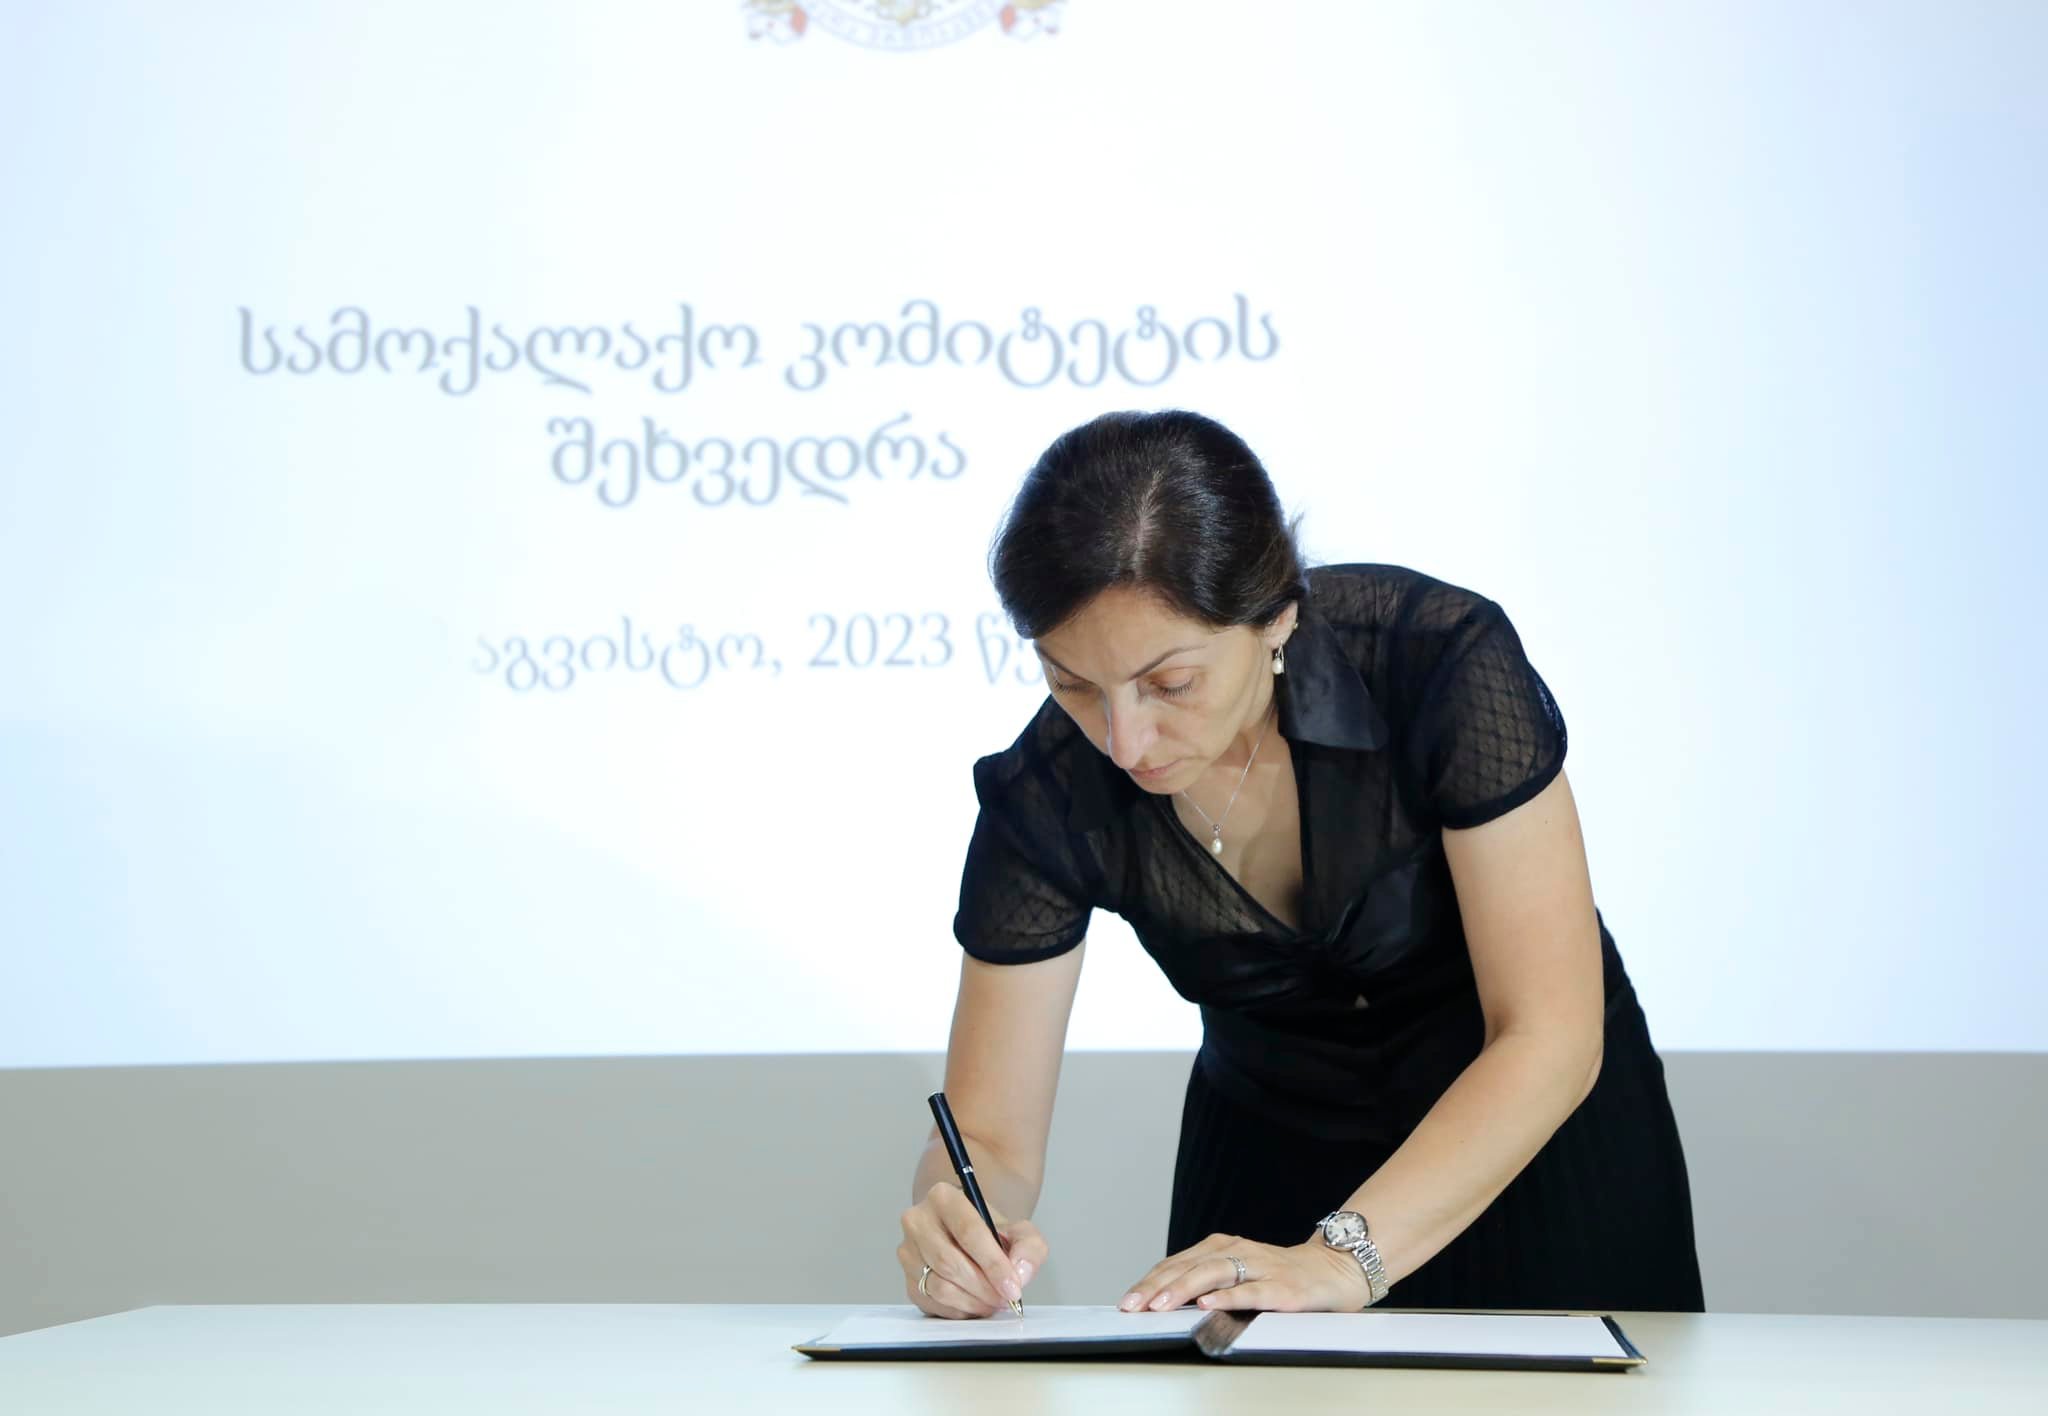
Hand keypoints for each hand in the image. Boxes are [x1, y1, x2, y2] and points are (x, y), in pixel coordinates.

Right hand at [898, 1182, 1048, 1318]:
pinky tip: (975, 1304)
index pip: (968, 1232)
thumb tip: (1020, 1272)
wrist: (966, 1233)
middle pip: (949, 1262)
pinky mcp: (907, 1279)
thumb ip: (1029, 1246)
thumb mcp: (1018, 1230)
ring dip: (972, 1302)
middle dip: (984, 1287)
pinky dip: (959, 1310)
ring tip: (993, 1302)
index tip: (1012, 1286)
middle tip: (1006, 1298)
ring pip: (939, 1286)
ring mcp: (908, 1252)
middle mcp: (918, 1221)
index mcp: (943, 1197)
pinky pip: (932, 1303)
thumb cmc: (988, 1231)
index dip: (993, 1264)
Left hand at [1119, 1231, 1372, 1313]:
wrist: (1334, 1270)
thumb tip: (1161, 1302)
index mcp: (1222, 1247)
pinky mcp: (1282, 1287)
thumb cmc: (1278, 1275)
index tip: (1126, 1302)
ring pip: (1214, 1274)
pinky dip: (1227, 1297)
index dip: (1149, 1282)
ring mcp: (1260, 1267)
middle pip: (1189, 1267)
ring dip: (1183, 1289)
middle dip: (1157, 1288)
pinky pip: (1251, 1291)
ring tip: (1160, 1305)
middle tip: (1132, 1306)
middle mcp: (1237, 1251)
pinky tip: (1208, 1305)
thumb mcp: (1238, 1272)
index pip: (1176, 1263)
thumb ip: (1206, 1282)